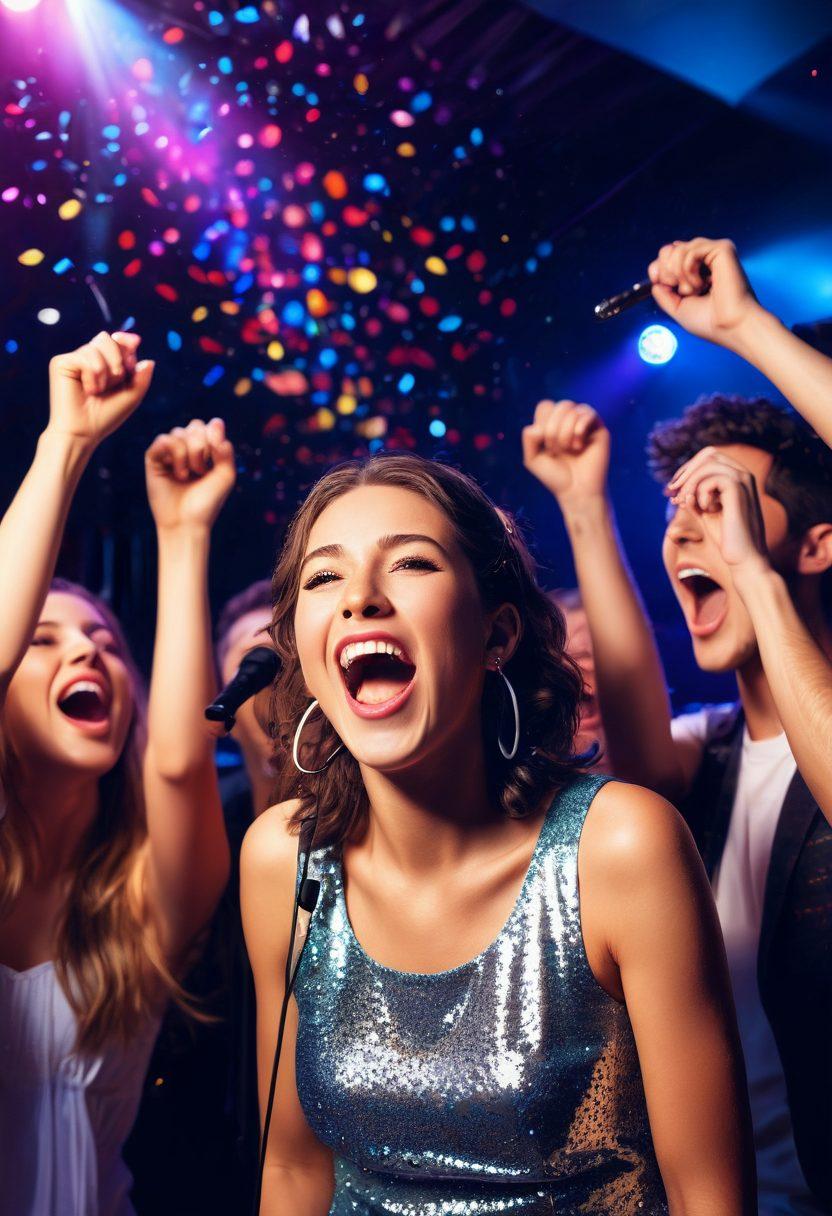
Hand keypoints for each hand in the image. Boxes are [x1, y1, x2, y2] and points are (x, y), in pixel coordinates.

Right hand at [48, 332, 153, 446]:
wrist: (84, 432)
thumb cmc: (106, 416)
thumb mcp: (131, 395)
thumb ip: (141, 377)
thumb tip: (149, 361)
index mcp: (103, 364)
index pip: (115, 341)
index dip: (126, 340)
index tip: (136, 342)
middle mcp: (86, 359)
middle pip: (107, 339)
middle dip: (118, 359)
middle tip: (117, 380)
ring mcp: (73, 360)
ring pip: (96, 346)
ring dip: (106, 370)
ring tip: (99, 391)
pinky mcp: (60, 363)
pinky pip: (84, 356)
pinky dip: (93, 373)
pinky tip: (88, 389)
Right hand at [146, 418, 235, 531]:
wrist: (187, 522)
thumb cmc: (207, 502)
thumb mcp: (225, 475)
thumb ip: (225, 449)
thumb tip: (217, 421)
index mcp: (204, 452)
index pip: (207, 426)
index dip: (213, 437)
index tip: (215, 458)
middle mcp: (186, 450)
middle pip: (194, 425)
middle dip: (201, 446)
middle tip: (201, 471)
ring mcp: (169, 454)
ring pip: (178, 432)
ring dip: (189, 454)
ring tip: (188, 476)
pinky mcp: (153, 459)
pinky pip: (163, 439)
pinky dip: (175, 454)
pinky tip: (178, 473)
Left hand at [522, 399, 609, 505]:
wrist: (577, 492)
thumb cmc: (556, 477)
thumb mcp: (532, 458)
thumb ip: (529, 437)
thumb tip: (543, 424)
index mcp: (554, 423)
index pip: (545, 406)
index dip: (542, 424)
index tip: (545, 446)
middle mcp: (570, 420)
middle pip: (558, 406)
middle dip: (552, 430)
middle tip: (557, 451)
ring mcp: (585, 423)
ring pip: (570, 408)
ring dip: (565, 432)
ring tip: (569, 450)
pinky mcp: (599, 429)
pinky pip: (588, 413)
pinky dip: (578, 429)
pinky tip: (579, 446)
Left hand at [647, 237, 761, 347]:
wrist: (730, 326)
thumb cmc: (710, 322)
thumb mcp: (677, 308)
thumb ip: (664, 293)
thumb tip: (655, 280)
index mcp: (696, 272)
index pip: (667, 258)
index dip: (657, 268)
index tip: (658, 281)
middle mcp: (705, 260)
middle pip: (668, 250)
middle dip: (666, 272)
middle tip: (682, 290)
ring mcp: (714, 253)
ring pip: (677, 250)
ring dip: (679, 275)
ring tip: (695, 290)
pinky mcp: (722, 249)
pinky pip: (690, 250)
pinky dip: (688, 270)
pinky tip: (701, 283)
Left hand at [667, 447, 769, 577]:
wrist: (743, 559)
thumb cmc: (726, 537)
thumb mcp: (704, 512)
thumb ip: (692, 497)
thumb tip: (675, 486)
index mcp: (737, 478)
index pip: (709, 457)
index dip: (688, 468)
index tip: (673, 488)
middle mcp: (743, 475)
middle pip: (709, 453)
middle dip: (687, 471)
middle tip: (674, 492)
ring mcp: (744, 481)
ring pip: (709, 463)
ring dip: (691, 483)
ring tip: (688, 503)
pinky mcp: (739, 490)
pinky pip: (712, 478)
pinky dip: (701, 492)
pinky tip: (704, 509)